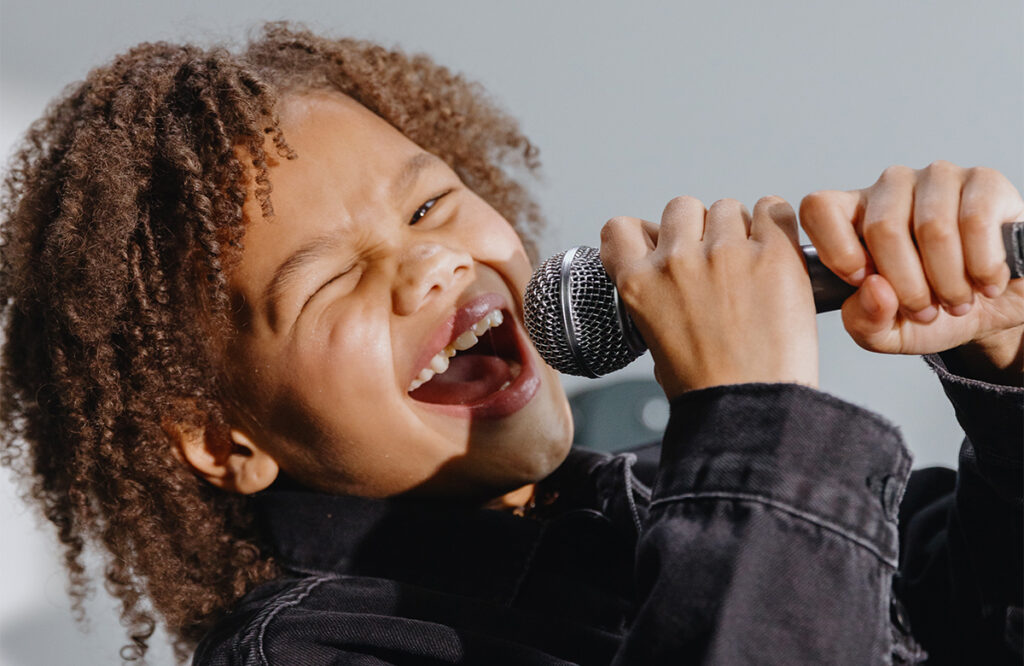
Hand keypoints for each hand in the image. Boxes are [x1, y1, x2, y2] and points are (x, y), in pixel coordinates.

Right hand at [600, 196, 817, 398]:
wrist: (751, 408)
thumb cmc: (706, 388)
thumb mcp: (654, 341)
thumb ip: (656, 297)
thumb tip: (669, 275)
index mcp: (639, 284)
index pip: (623, 228)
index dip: (645, 233)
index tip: (659, 244)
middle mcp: (676, 261)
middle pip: (682, 209)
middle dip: (699, 230)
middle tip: (717, 264)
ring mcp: (724, 253)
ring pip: (728, 208)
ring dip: (740, 229)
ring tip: (752, 267)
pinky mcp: (773, 254)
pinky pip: (774, 208)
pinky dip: (777, 224)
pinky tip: (777, 251)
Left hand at [799, 161, 1023, 382]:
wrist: (991, 310)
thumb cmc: (930, 313)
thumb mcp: (885, 333)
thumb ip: (864, 320)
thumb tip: (875, 288)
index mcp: (852, 216)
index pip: (818, 208)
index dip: (838, 252)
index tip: (864, 284)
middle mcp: (890, 188)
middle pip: (883, 228)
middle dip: (907, 285)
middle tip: (925, 311)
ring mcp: (936, 179)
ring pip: (932, 228)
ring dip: (948, 282)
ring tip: (956, 301)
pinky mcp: (984, 181)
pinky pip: (976, 221)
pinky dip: (982, 266)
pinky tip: (985, 282)